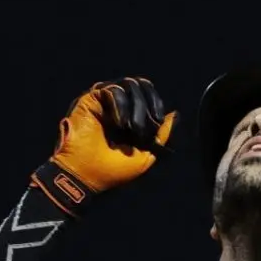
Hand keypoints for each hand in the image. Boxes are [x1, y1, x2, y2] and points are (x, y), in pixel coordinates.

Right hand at [31, 78, 176, 216]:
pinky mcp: (90, 99)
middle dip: (148, 104)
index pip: (148, 96)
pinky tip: (119, 124)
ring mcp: (103, 102)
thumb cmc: (112, 171)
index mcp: (131, 118)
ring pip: (129, 85)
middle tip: (143, 127)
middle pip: (140, 85)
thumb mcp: (146, 156)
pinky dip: (121, 105)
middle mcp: (117, 107)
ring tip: (131, 128)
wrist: (86, 175)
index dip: (156, 104)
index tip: (157, 122)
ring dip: (136, 106)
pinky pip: (113, 90)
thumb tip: (174, 114)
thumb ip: (161, 135)